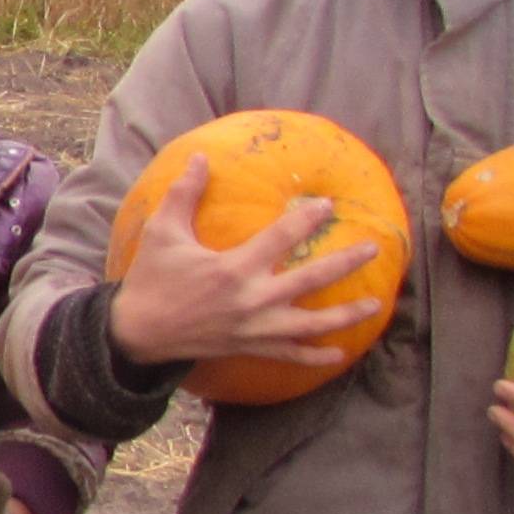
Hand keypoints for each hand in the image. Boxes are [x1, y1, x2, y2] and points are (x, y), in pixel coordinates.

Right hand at [106, 154, 384, 371]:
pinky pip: (290, 354)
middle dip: (346, 263)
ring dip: (346, 315)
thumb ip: (184, 193)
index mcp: (233, 268)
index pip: (283, 237)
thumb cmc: (151, 279)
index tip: (327, 206)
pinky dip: (316, 356)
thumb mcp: (163, 232)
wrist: (138, 332)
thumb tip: (201, 157)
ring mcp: (254, 328)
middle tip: (373, 249)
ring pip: (311, 324)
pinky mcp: (249, 347)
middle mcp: (252, 299)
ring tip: (375, 305)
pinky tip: (340, 353)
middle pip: (312, 279)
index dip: (308, 218)